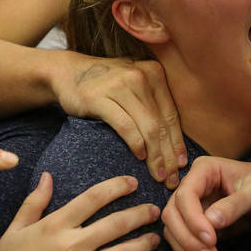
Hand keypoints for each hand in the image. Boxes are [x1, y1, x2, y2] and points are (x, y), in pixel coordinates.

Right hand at [0, 173, 159, 250]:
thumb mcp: (13, 231)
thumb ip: (34, 203)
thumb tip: (48, 177)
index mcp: (53, 226)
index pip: (94, 198)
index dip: (117, 187)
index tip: (132, 182)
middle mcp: (70, 246)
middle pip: (117, 223)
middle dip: (141, 214)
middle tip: (156, 209)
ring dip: (144, 242)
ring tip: (156, 236)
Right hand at [56, 57, 186, 188]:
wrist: (68, 72)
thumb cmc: (106, 85)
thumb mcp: (134, 85)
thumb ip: (152, 104)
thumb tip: (174, 143)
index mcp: (154, 73)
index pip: (171, 115)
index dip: (178, 143)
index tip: (182, 165)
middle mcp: (141, 76)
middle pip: (161, 123)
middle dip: (168, 155)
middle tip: (171, 179)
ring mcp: (120, 85)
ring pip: (147, 127)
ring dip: (155, 155)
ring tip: (158, 174)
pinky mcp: (100, 97)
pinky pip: (125, 125)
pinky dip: (136, 143)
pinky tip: (140, 156)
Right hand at [161, 157, 250, 250]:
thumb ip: (233, 206)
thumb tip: (211, 222)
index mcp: (203, 171)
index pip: (185, 195)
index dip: (193, 219)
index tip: (211, 239)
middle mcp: (191, 187)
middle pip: (172, 214)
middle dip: (187, 239)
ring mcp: (190, 207)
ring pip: (172, 231)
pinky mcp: (193, 224)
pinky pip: (180, 242)